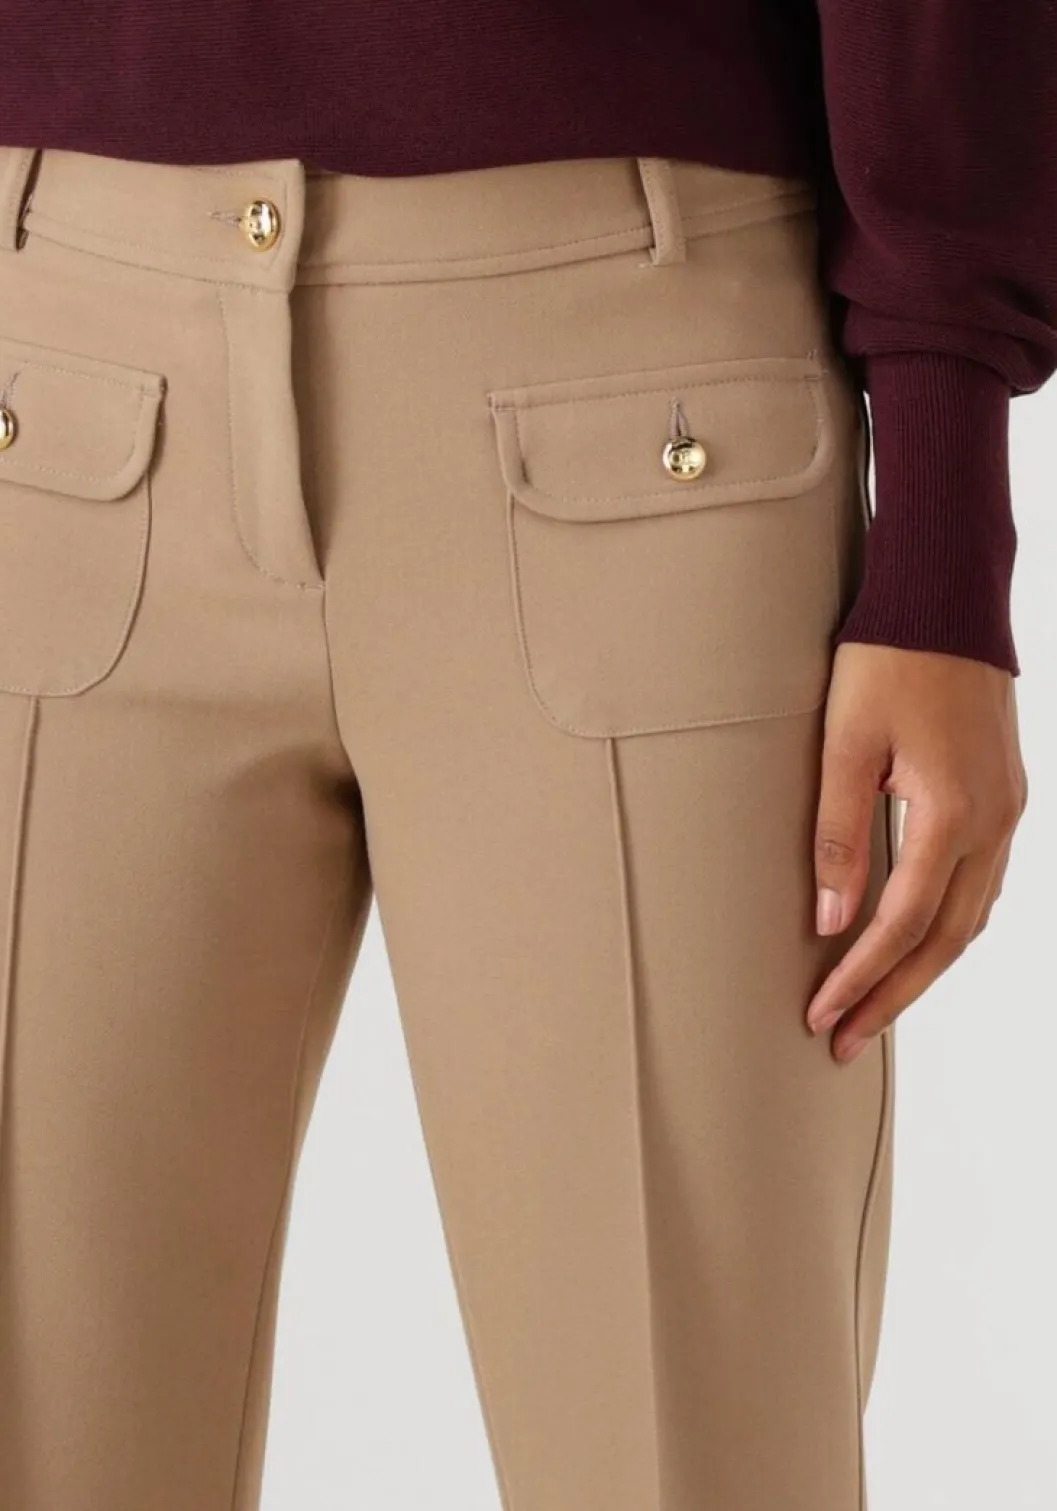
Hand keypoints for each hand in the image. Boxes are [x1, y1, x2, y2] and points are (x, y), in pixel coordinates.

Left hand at [805, 643, 1026, 1061]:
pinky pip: (982, 884)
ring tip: (874, 1006)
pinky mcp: (1005, 796)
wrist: (946, 600)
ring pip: (970, 917)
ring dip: (923, 967)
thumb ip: (838, 836)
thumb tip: (831, 921)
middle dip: (894, 996)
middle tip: (844, 1040)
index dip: (860, 978)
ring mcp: (1008, 810)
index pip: (901, 924)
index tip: (820, 1015)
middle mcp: (994, 822)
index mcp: (954, 813)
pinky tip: (917, 942)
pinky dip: (947, 925)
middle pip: (946, 939)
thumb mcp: (845, 745)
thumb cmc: (888, 660)